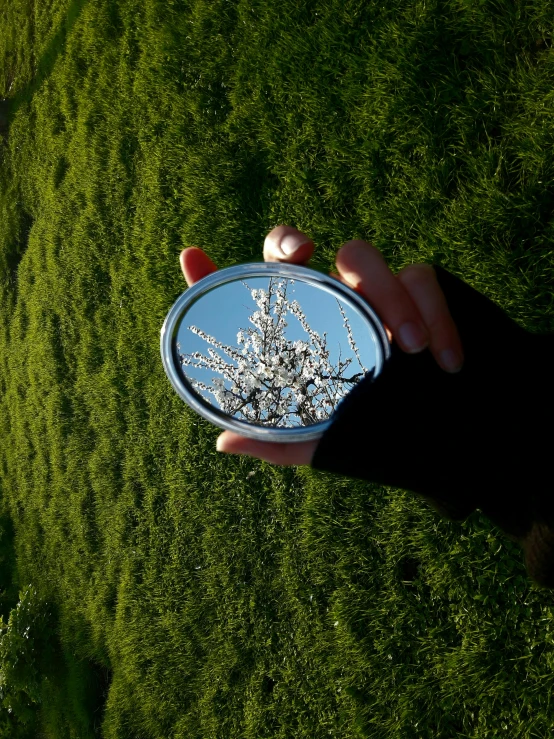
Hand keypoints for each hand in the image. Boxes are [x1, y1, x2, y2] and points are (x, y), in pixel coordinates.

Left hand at [180, 225, 463, 465]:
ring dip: (384, 291)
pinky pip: (425, 279)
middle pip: (296, 251)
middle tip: (300, 254)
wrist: (456, 446)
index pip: (250, 301)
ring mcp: (375, 294)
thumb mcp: (323, 443)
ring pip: (363, 254)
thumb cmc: (381, 440)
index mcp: (299, 335)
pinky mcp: (423, 293)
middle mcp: (330, 304)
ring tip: (405, 348)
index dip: (217, 277)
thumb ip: (277, 440)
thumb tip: (222, 441)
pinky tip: (445, 362)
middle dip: (289, 240)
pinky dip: (438, 316)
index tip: (190, 257)